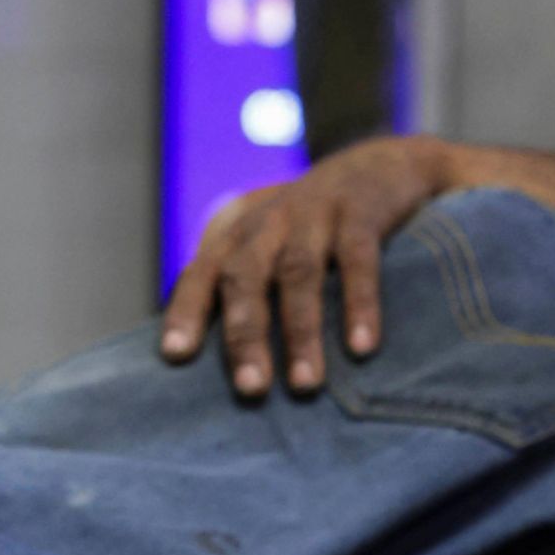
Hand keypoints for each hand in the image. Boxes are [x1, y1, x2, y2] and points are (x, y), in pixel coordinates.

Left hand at [160, 135, 451, 397]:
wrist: (378, 165)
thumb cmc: (310, 227)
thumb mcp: (268, 245)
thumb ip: (241, 289)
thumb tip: (206, 365)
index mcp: (237, 235)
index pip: (201, 274)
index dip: (186, 311)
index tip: (175, 355)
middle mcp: (267, 222)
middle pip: (244, 277)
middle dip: (245, 335)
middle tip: (251, 389)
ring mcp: (313, 213)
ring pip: (298, 274)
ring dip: (300, 333)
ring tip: (305, 385)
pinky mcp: (361, 211)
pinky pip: (358, 260)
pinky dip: (359, 305)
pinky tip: (361, 348)